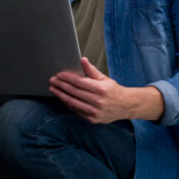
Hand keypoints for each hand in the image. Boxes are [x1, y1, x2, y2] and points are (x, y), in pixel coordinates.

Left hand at [49, 58, 163, 123]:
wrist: (126, 106)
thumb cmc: (114, 91)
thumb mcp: (104, 78)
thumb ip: (91, 70)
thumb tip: (82, 60)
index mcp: (101, 89)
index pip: (79, 82)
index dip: (67, 78)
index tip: (59, 75)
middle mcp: (97, 101)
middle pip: (74, 92)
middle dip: (61, 85)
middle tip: (52, 81)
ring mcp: (94, 112)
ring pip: (72, 102)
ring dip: (60, 95)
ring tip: (53, 89)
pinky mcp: (92, 119)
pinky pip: (76, 110)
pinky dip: (67, 104)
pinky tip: (62, 98)